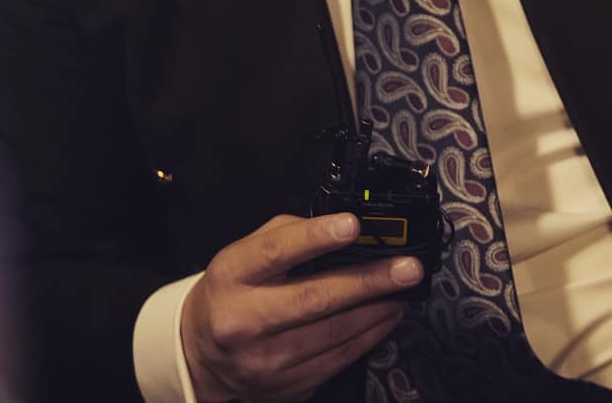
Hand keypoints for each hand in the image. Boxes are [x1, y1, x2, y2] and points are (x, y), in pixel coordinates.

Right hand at [181, 213, 423, 402]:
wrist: (203, 357)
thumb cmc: (233, 293)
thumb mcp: (243, 254)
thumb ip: (288, 235)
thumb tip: (344, 229)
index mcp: (232, 277)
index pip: (275, 253)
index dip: (315, 238)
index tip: (352, 225)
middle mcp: (245, 321)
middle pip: (314, 299)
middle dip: (368, 281)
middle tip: (408, 268)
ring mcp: (267, 360)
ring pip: (335, 333)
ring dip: (379, 309)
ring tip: (405, 289)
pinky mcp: (288, 386)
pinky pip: (340, 358)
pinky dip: (371, 335)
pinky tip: (388, 316)